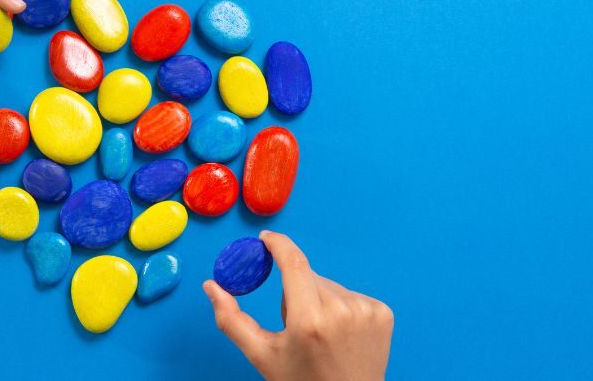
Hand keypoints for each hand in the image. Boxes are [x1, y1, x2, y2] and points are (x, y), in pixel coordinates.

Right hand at [203, 231, 394, 380]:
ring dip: (319, 298)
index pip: (293, 263)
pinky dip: (341, 307)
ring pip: (329, 285)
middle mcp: (341, 310)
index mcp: (309, 320)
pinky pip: (351, 294)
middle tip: (296, 325)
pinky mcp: (382, 313)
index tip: (266, 238)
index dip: (278, 245)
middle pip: (308, 276)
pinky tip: (341, 334)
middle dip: (296, 290)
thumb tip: (211, 285)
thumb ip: (232, 319)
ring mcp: (366, 311)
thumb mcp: (262, 355)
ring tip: (321, 334)